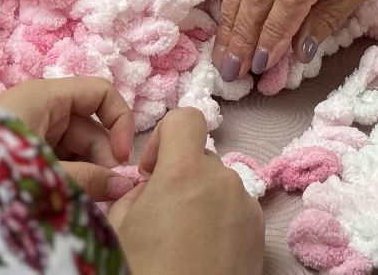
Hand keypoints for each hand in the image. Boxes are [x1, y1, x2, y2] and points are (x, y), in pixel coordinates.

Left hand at [0, 77, 134, 199]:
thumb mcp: (44, 171)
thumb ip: (89, 179)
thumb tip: (126, 186)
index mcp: (46, 96)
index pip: (101, 93)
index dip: (119, 121)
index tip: (122, 159)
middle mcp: (40, 107)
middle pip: (89, 125)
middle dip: (102, 157)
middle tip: (106, 193)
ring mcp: (28, 128)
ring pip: (73, 146)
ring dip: (86, 171)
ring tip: (87, 201)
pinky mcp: (17, 149)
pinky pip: (54, 158)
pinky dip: (66, 176)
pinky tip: (67, 199)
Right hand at [109, 109, 264, 274]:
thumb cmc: (145, 271)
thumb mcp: (117, 228)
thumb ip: (133, 193)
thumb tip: (148, 188)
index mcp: (184, 172)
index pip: (186, 118)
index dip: (165, 138)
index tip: (151, 171)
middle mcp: (222, 180)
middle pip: (201, 158)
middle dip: (180, 177)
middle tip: (160, 216)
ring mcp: (246, 206)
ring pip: (219, 185)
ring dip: (201, 200)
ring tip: (182, 241)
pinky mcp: (260, 233)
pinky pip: (236, 209)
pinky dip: (220, 221)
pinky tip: (203, 253)